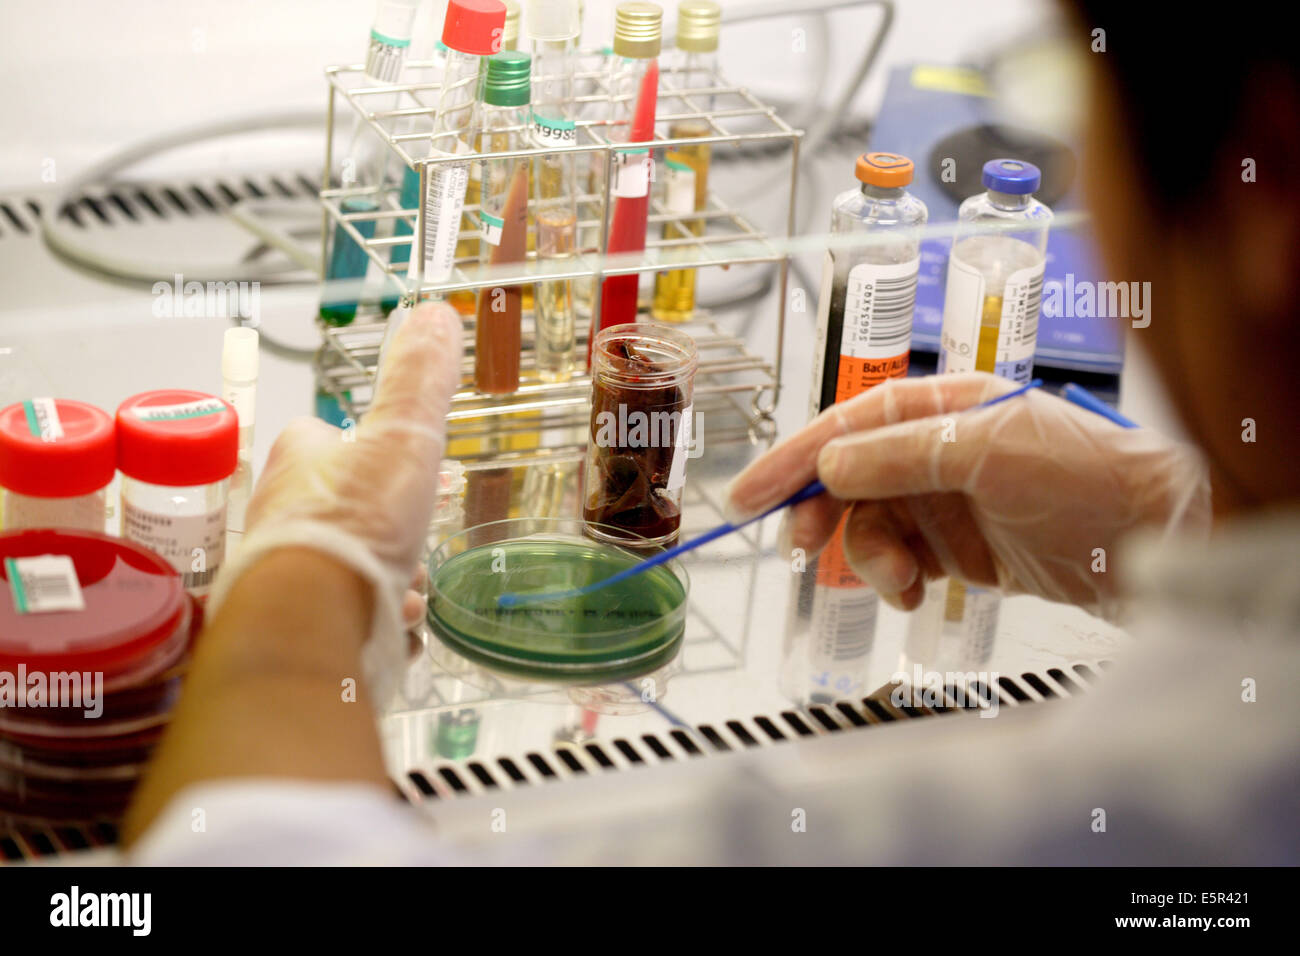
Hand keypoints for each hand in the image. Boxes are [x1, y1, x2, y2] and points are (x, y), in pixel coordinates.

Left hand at [216, 303, 462, 684]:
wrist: (314, 626)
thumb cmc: (352, 525)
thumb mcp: (402, 436)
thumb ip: (419, 380)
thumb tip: (436, 314)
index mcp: (300, 462)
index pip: (320, 435)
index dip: (358, 443)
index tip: (392, 454)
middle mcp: (284, 517)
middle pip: (341, 507)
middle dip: (384, 522)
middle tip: (412, 532)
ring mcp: (291, 577)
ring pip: (347, 568)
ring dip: (387, 576)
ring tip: (409, 584)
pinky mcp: (303, 630)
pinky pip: (349, 621)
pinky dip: (379, 621)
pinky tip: (398, 624)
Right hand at [725, 373, 1209, 619]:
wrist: (1156, 541)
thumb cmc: (1083, 477)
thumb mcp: (987, 454)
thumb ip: (901, 457)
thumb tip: (829, 467)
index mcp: (943, 410)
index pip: (849, 427)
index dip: (795, 458)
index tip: (749, 495)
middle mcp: (938, 453)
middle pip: (850, 481)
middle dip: (824, 516)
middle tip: (801, 549)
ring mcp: (950, 504)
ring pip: (873, 529)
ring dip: (870, 558)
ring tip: (899, 583)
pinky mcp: (964, 552)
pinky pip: (904, 564)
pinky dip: (896, 582)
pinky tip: (914, 594)